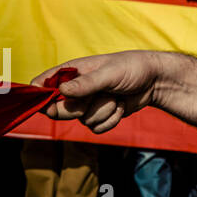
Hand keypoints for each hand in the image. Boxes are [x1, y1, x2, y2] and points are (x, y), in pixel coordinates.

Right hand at [35, 51, 158, 133]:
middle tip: (93, 99)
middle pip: (57, 111)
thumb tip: (61, 91)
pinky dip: (111, 120)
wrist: (155, 81)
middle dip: (78, 109)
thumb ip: (86, 83)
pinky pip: (96, 128)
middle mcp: (75, 89)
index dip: (40, 96)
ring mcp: (87, 104)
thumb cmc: (132, 68)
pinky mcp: (100, 116)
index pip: (42, 85)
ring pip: (82, 121)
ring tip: (115, 96)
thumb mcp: (109, 73)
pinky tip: (121, 105)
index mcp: (72, 72)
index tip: (49, 104)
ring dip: (103, 111)